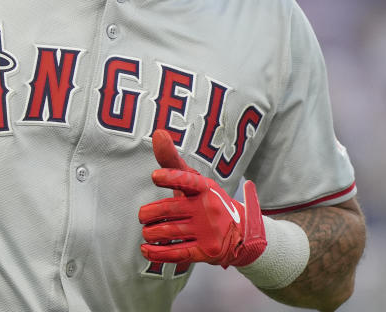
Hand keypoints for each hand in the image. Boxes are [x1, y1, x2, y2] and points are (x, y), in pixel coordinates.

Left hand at [138, 129, 266, 267]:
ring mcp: (209, 231)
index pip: (187, 181)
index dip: (171, 178)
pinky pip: (178, 253)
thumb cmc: (207, 202)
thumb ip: (172, 160)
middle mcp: (207, 208)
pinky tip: (147, 249)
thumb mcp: (194, 180)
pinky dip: (158, 253)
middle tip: (143, 216)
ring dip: (151, 233)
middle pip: (168, 210)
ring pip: (168, 232)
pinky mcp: (207, 250)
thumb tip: (158, 133)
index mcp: (204, 188)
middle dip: (149, 215)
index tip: (154, 176)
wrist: (241, 234)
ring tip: (147, 231)